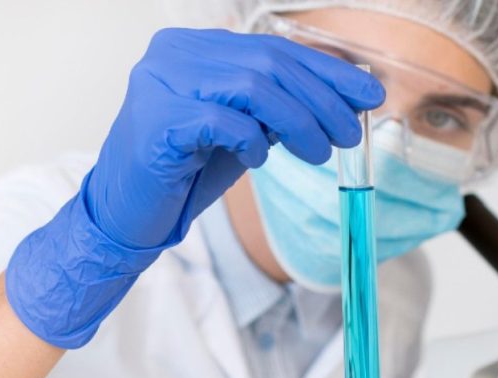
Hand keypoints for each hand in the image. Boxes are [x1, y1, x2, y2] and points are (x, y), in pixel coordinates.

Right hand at [5, 28, 384, 347]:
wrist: (129, 210)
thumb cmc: (188, 167)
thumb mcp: (244, 127)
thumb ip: (279, 105)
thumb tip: (343, 98)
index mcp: (198, 47)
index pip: (275, 49)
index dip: (327, 71)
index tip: (368, 95)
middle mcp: (176, 53)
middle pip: (269, 64)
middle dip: (321, 100)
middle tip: (350, 133)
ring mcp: (161, 81)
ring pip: (252, 87)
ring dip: (298, 122)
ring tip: (319, 153)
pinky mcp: (157, 119)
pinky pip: (224, 122)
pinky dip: (252, 141)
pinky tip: (259, 161)